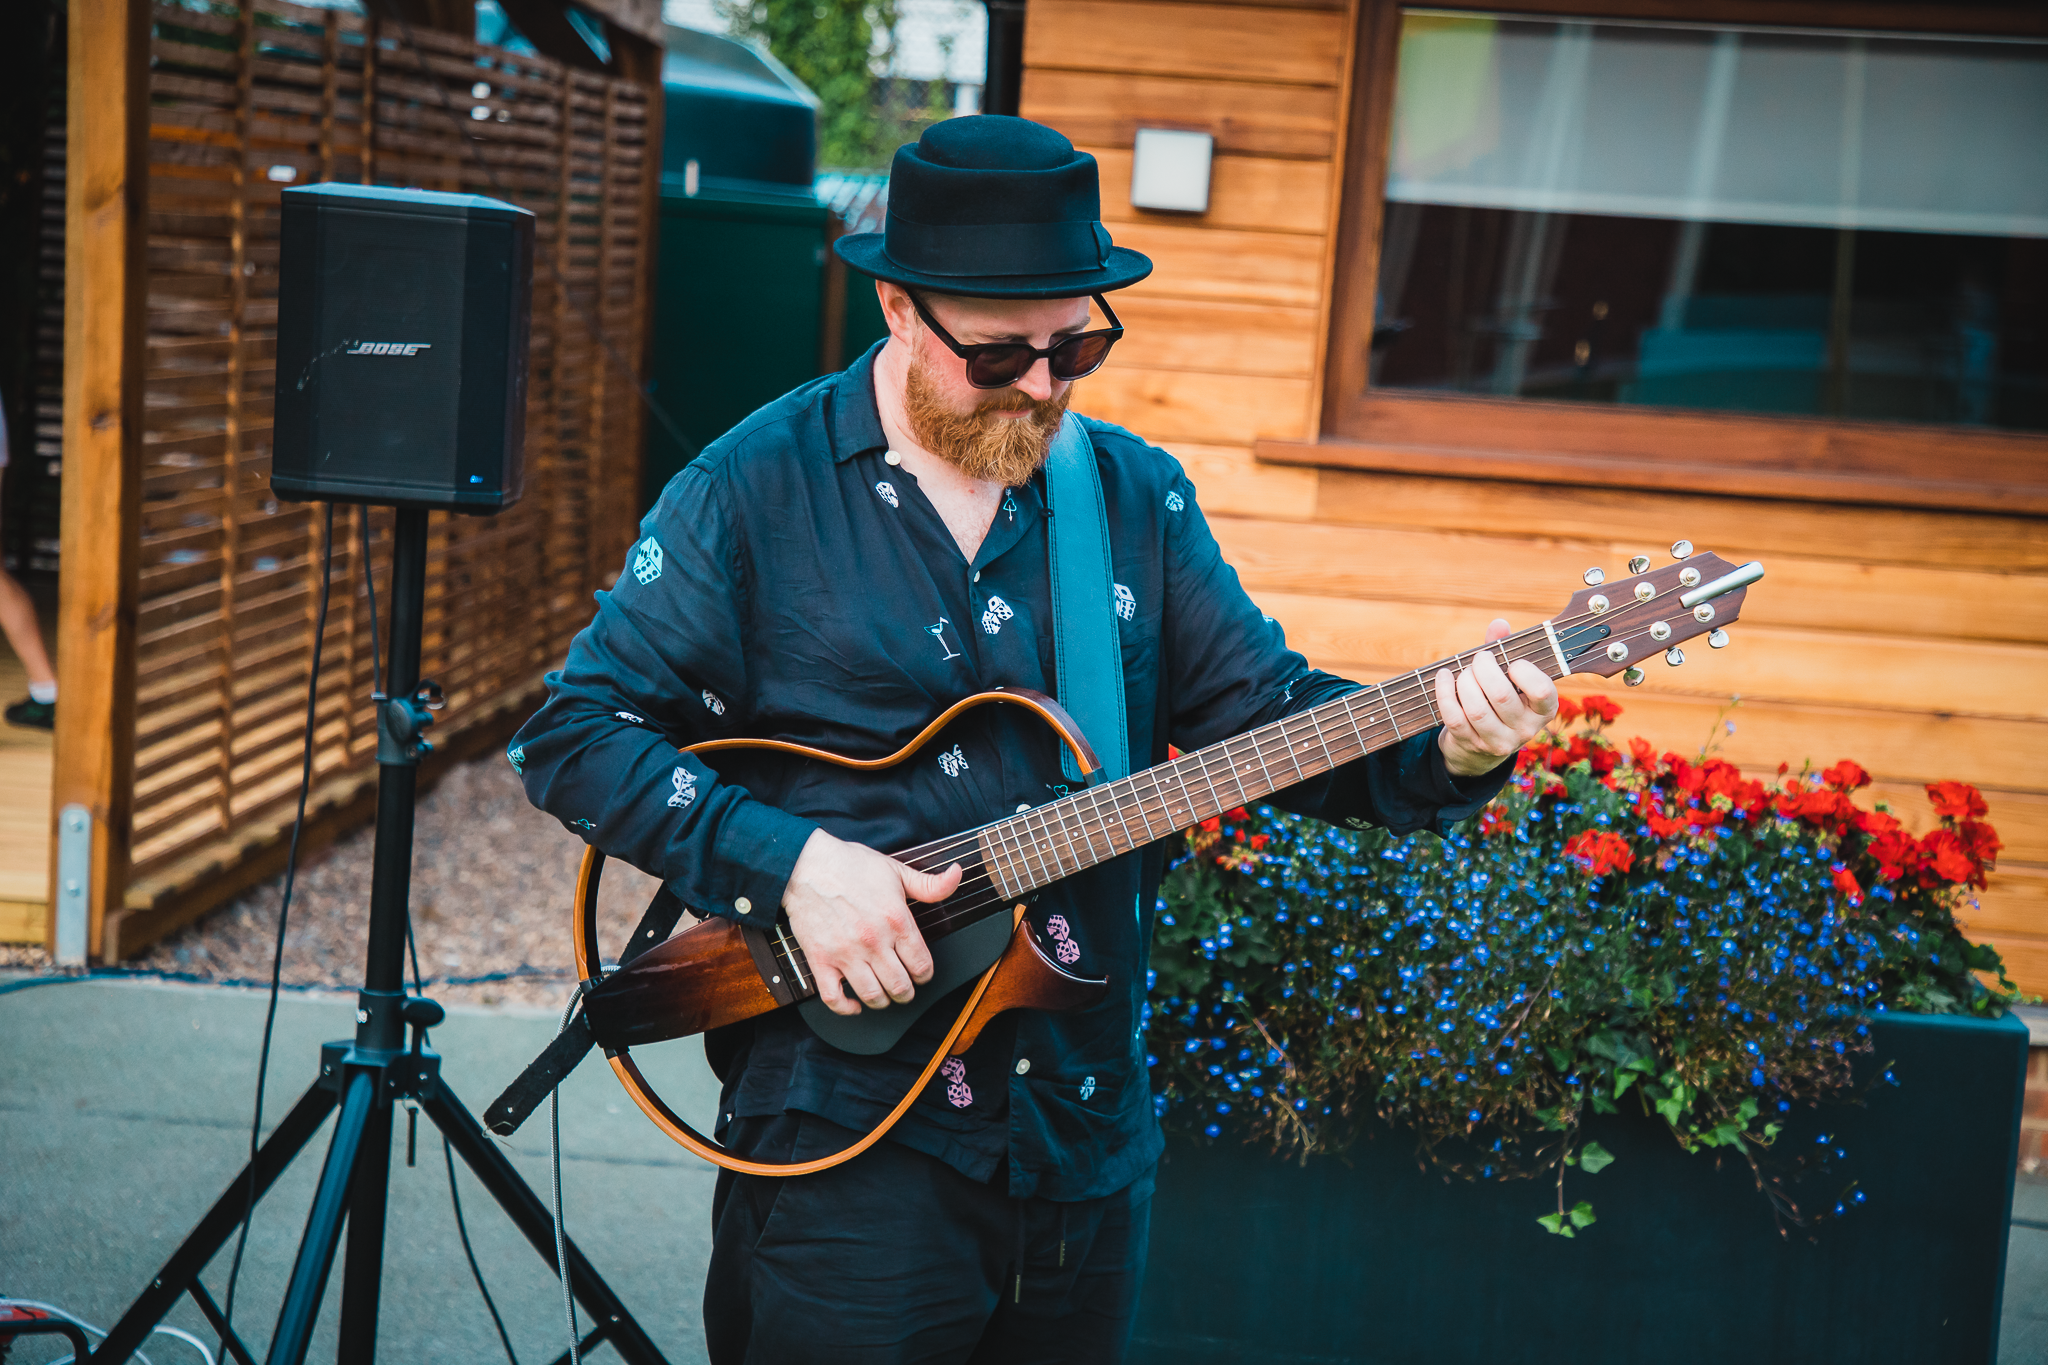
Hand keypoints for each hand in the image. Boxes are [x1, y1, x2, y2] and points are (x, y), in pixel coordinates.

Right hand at [781, 828, 960, 1015]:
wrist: (806, 865)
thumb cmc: (850, 865)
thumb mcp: (896, 870)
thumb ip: (930, 883)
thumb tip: (957, 874)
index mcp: (896, 920)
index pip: (922, 965)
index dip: (925, 975)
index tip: (921, 973)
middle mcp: (874, 941)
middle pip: (901, 987)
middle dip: (907, 992)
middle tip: (904, 987)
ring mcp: (846, 953)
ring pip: (873, 996)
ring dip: (883, 1000)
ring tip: (883, 993)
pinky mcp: (821, 960)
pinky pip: (834, 998)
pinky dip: (847, 1008)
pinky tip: (855, 1004)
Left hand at [1435, 618, 1559, 777]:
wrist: (1482, 746)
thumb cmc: (1500, 697)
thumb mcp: (1510, 676)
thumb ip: (1506, 648)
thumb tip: (1499, 624)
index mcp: (1544, 710)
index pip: (1543, 691)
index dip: (1525, 672)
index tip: (1513, 663)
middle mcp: (1525, 729)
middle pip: (1501, 695)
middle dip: (1484, 668)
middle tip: (1480, 659)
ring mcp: (1497, 741)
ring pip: (1476, 709)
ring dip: (1464, 682)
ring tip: (1464, 672)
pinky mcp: (1471, 744)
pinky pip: (1454, 717)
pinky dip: (1444, 692)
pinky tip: (1443, 676)